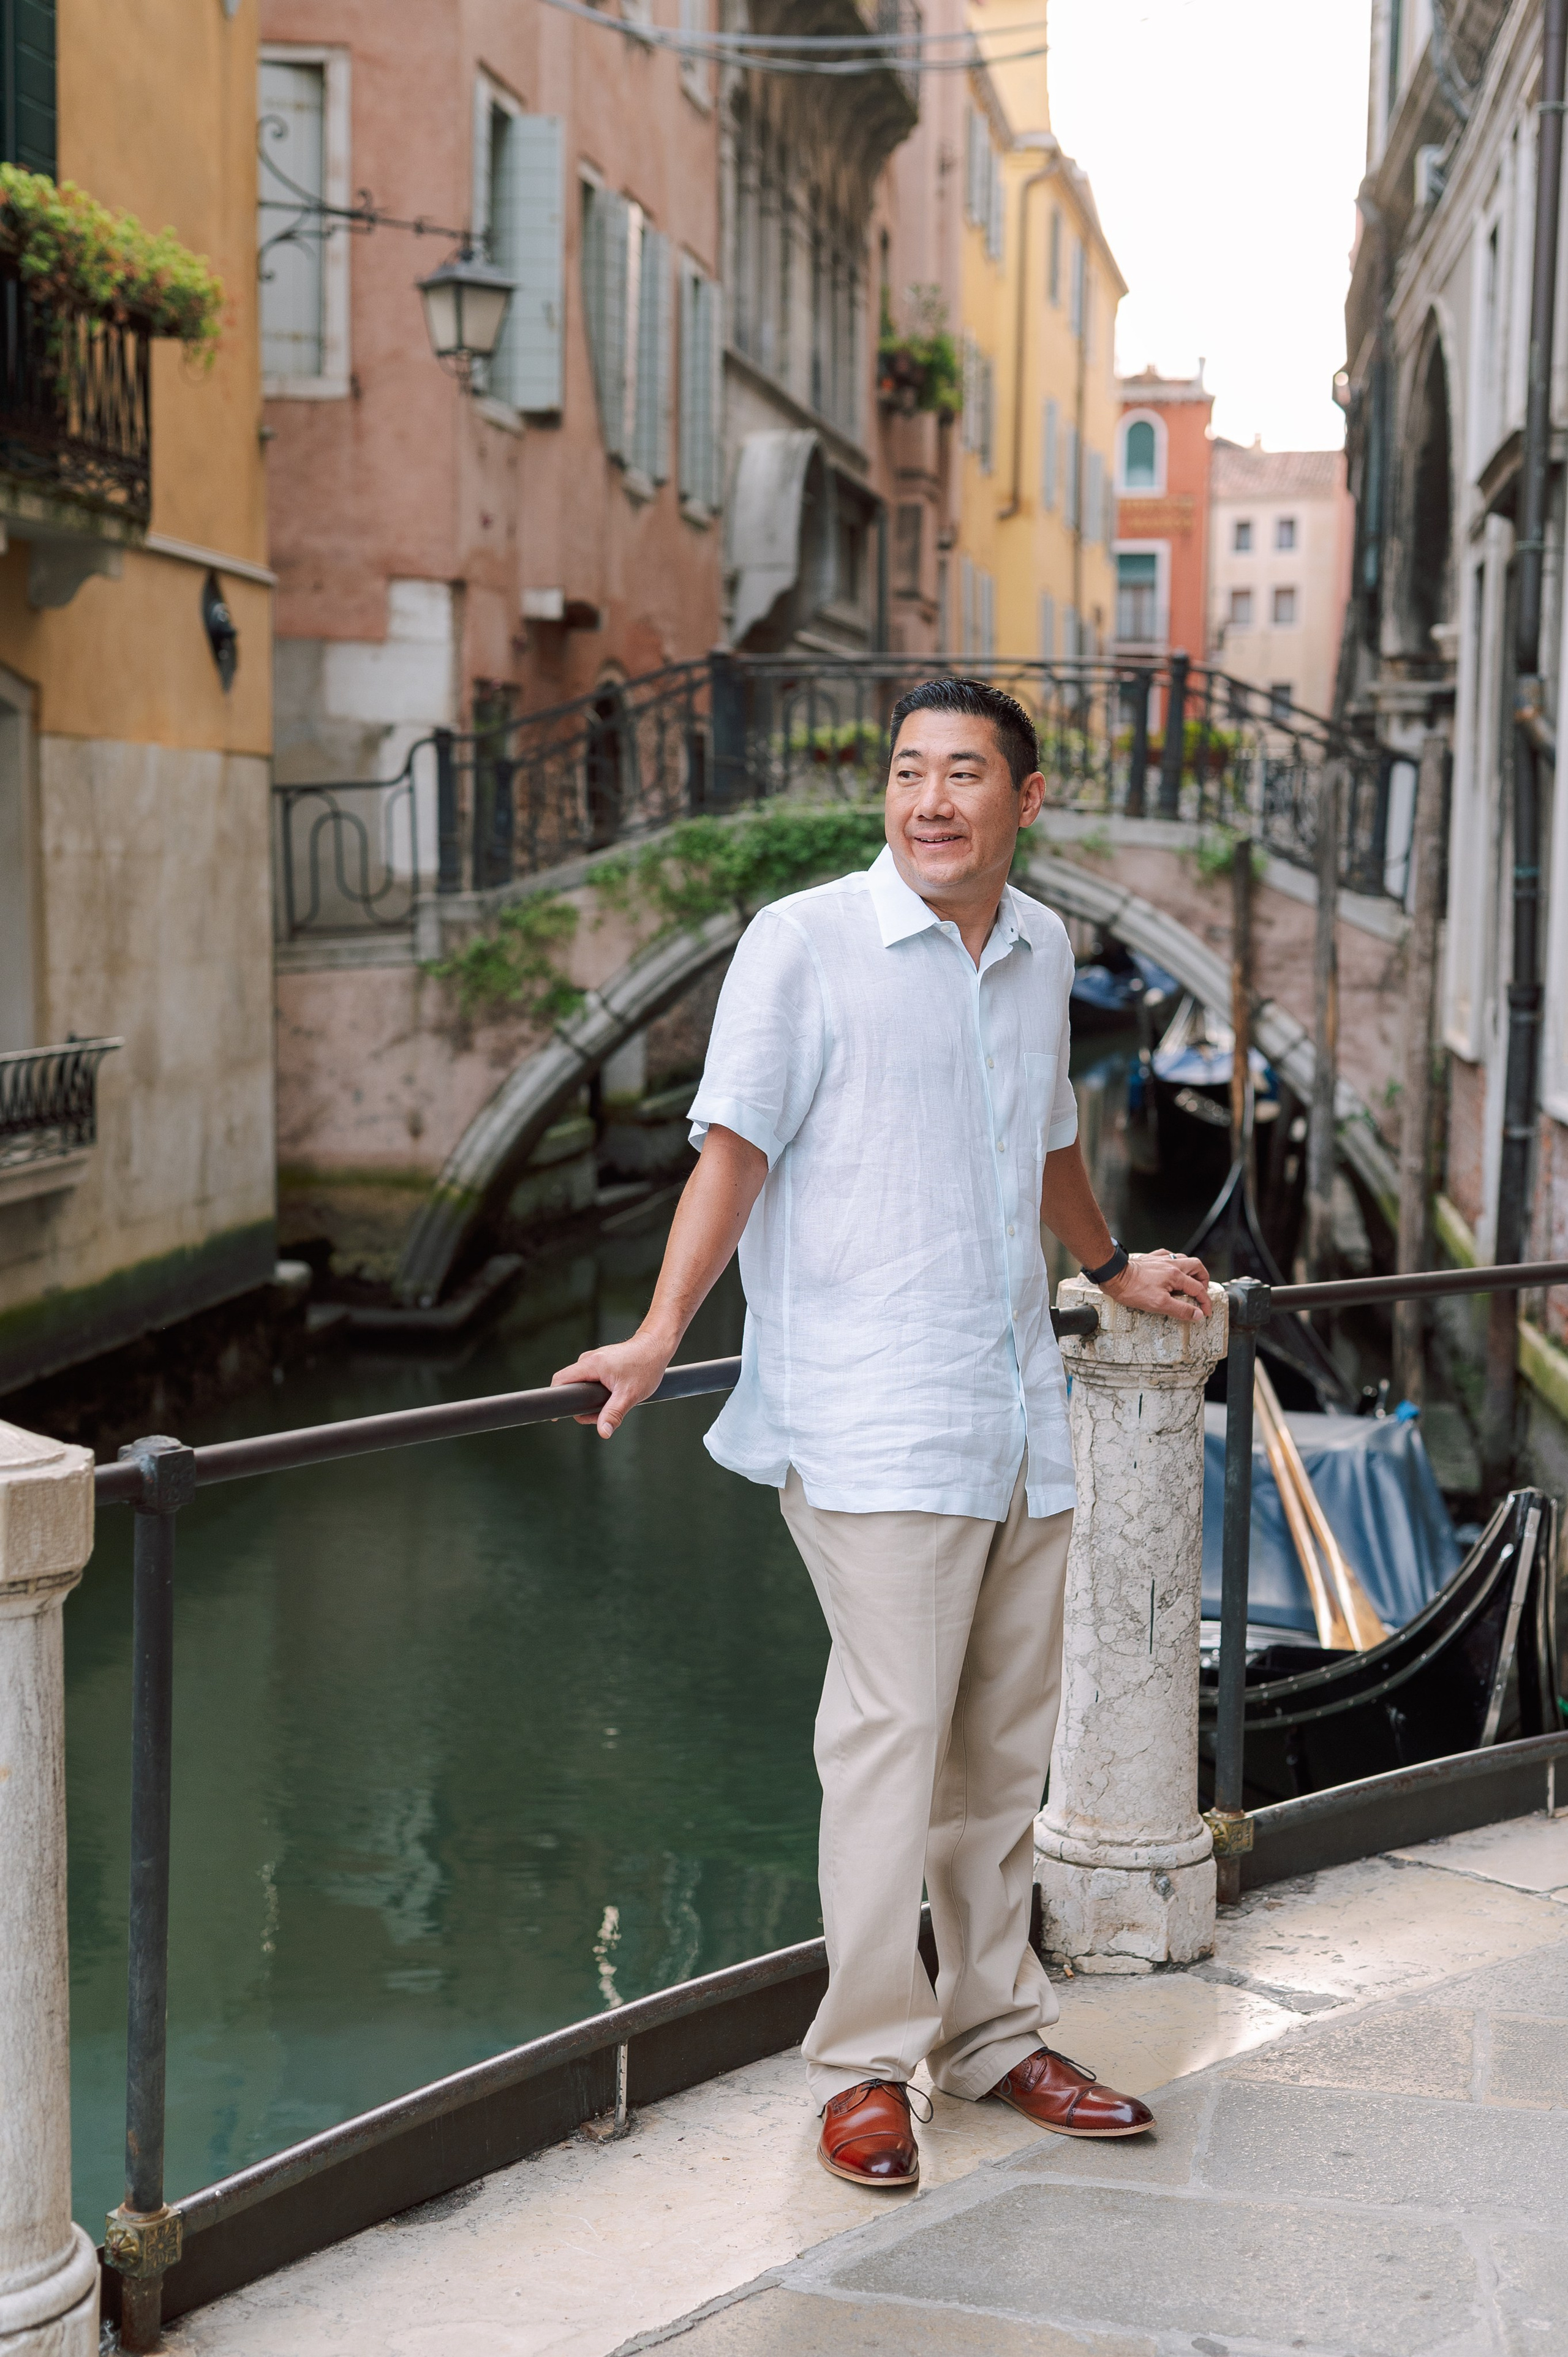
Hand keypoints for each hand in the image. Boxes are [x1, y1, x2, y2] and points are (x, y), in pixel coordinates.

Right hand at [551, 1327, 678, 1437]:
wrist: (656, 1346)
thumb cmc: (645, 1366)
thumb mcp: (629, 1395)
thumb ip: (613, 1414)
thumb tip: (603, 1432)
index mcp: (590, 1364)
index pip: (560, 1381)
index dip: (556, 1398)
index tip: (558, 1415)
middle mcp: (589, 1359)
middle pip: (571, 1386)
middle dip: (583, 1405)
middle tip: (601, 1413)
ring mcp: (595, 1360)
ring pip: (582, 1385)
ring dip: (593, 1398)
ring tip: (613, 1400)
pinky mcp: (601, 1362)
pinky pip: (591, 1380)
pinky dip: (598, 1390)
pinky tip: (614, 1393)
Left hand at [1100, 1249, 1210, 1321]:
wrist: (1114, 1275)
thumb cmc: (1133, 1289)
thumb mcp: (1159, 1304)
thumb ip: (1181, 1309)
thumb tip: (1197, 1314)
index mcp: (1175, 1276)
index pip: (1198, 1289)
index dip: (1204, 1302)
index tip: (1205, 1311)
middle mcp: (1171, 1264)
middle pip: (1196, 1267)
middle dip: (1203, 1279)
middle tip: (1202, 1291)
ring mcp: (1161, 1260)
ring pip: (1183, 1259)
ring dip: (1190, 1270)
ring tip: (1189, 1281)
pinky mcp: (1151, 1258)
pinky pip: (1168, 1255)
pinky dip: (1174, 1262)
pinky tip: (1171, 1269)